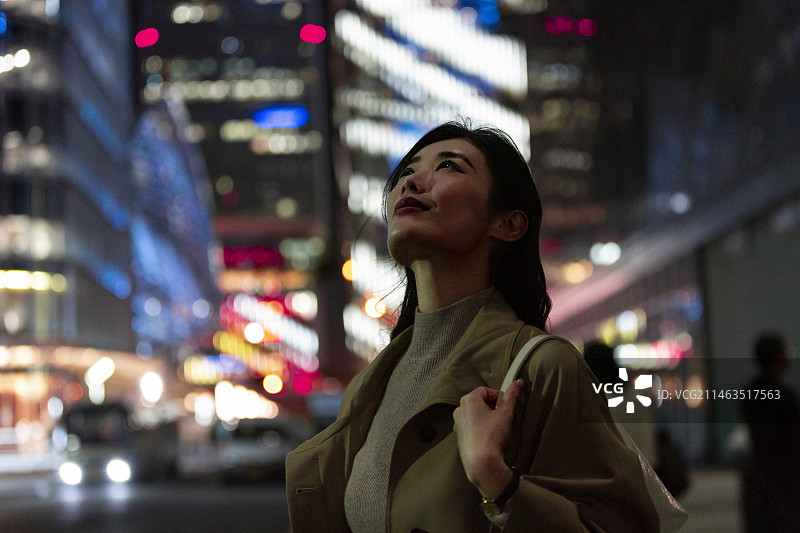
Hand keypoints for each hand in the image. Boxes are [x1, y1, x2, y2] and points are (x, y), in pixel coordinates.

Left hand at [452, 379, 523, 499]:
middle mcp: (460, 410)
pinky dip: (482, 429)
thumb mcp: (506, 413)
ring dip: (488, 418)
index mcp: (469, 400)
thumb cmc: (491, 437)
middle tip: (503, 418)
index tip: (506, 405)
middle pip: (481, 402)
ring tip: (498, 429)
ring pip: (477, 415)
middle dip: (493, 408)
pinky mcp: (461, 437)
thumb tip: (517, 383)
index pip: (486, 390)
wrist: (481, 463)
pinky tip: (490, 438)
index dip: (498, 397)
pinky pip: (473, 427)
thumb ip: (512, 396)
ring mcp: (459, 424)